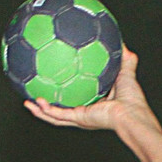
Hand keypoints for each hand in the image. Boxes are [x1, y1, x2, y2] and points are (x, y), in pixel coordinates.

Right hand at [23, 47, 155, 132]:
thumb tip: (122, 42)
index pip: (79, 97)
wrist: (131, 114)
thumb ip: (124, 59)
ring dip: (41, 110)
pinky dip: (45, 110)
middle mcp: (87, 113)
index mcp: (96, 104)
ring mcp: (81, 118)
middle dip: (49, 104)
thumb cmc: (133, 99)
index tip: (59, 82)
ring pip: (55, 116)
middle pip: (63, 110)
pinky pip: (57, 115)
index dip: (68, 91)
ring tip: (28, 102)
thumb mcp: (126, 73)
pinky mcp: (78, 118)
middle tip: (37, 93)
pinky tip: (34, 102)